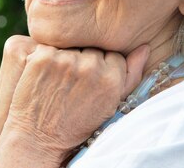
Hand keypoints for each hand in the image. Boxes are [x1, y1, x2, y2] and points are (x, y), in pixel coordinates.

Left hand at [0, 43, 149, 165]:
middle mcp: (91, 66)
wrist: (39, 139)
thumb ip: (130, 76)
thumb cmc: (76, 124)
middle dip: (83, 60)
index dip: (100, 67)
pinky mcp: (43, 57)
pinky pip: (48, 44)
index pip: (112, 54)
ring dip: (64, 57)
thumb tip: (144, 48)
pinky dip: (44, 56)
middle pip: (91, 48)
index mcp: (112, 77)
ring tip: (57, 80)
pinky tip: (42, 74)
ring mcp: (65, 60)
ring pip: (71, 45)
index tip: (89, 83)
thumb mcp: (110, 105)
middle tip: (71, 84)